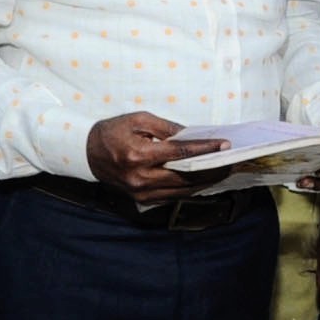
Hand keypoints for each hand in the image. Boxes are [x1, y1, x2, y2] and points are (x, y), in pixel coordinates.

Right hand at [86, 110, 221, 199]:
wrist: (87, 153)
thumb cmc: (113, 132)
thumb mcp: (138, 119)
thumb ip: (166, 128)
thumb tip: (192, 135)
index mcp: (138, 155)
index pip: (180, 154)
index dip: (204, 149)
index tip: (224, 145)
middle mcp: (141, 178)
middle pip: (185, 177)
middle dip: (211, 170)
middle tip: (232, 162)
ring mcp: (141, 192)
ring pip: (182, 190)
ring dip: (205, 182)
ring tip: (223, 171)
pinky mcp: (142, 199)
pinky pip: (173, 196)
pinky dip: (190, 188)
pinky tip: (204, 180)